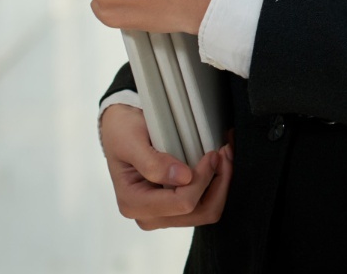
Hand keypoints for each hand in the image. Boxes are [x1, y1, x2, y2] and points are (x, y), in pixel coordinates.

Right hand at [100, 104, 232, 228]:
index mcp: (134, 203)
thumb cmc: (123, 134)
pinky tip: (219, 163)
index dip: (203, 178)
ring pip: (208, 210)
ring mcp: (164, 213)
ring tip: (224, 156)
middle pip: (200, 212)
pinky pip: (206, 203)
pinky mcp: (176, 206)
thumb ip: (153, 162)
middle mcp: (149, 215)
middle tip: (224, 152)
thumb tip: (183, 178)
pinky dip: (218, 184)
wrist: (121, 131)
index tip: (212, 154)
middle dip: (219, 182)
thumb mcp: (131, 141)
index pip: (182, 203)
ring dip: (221, 183)